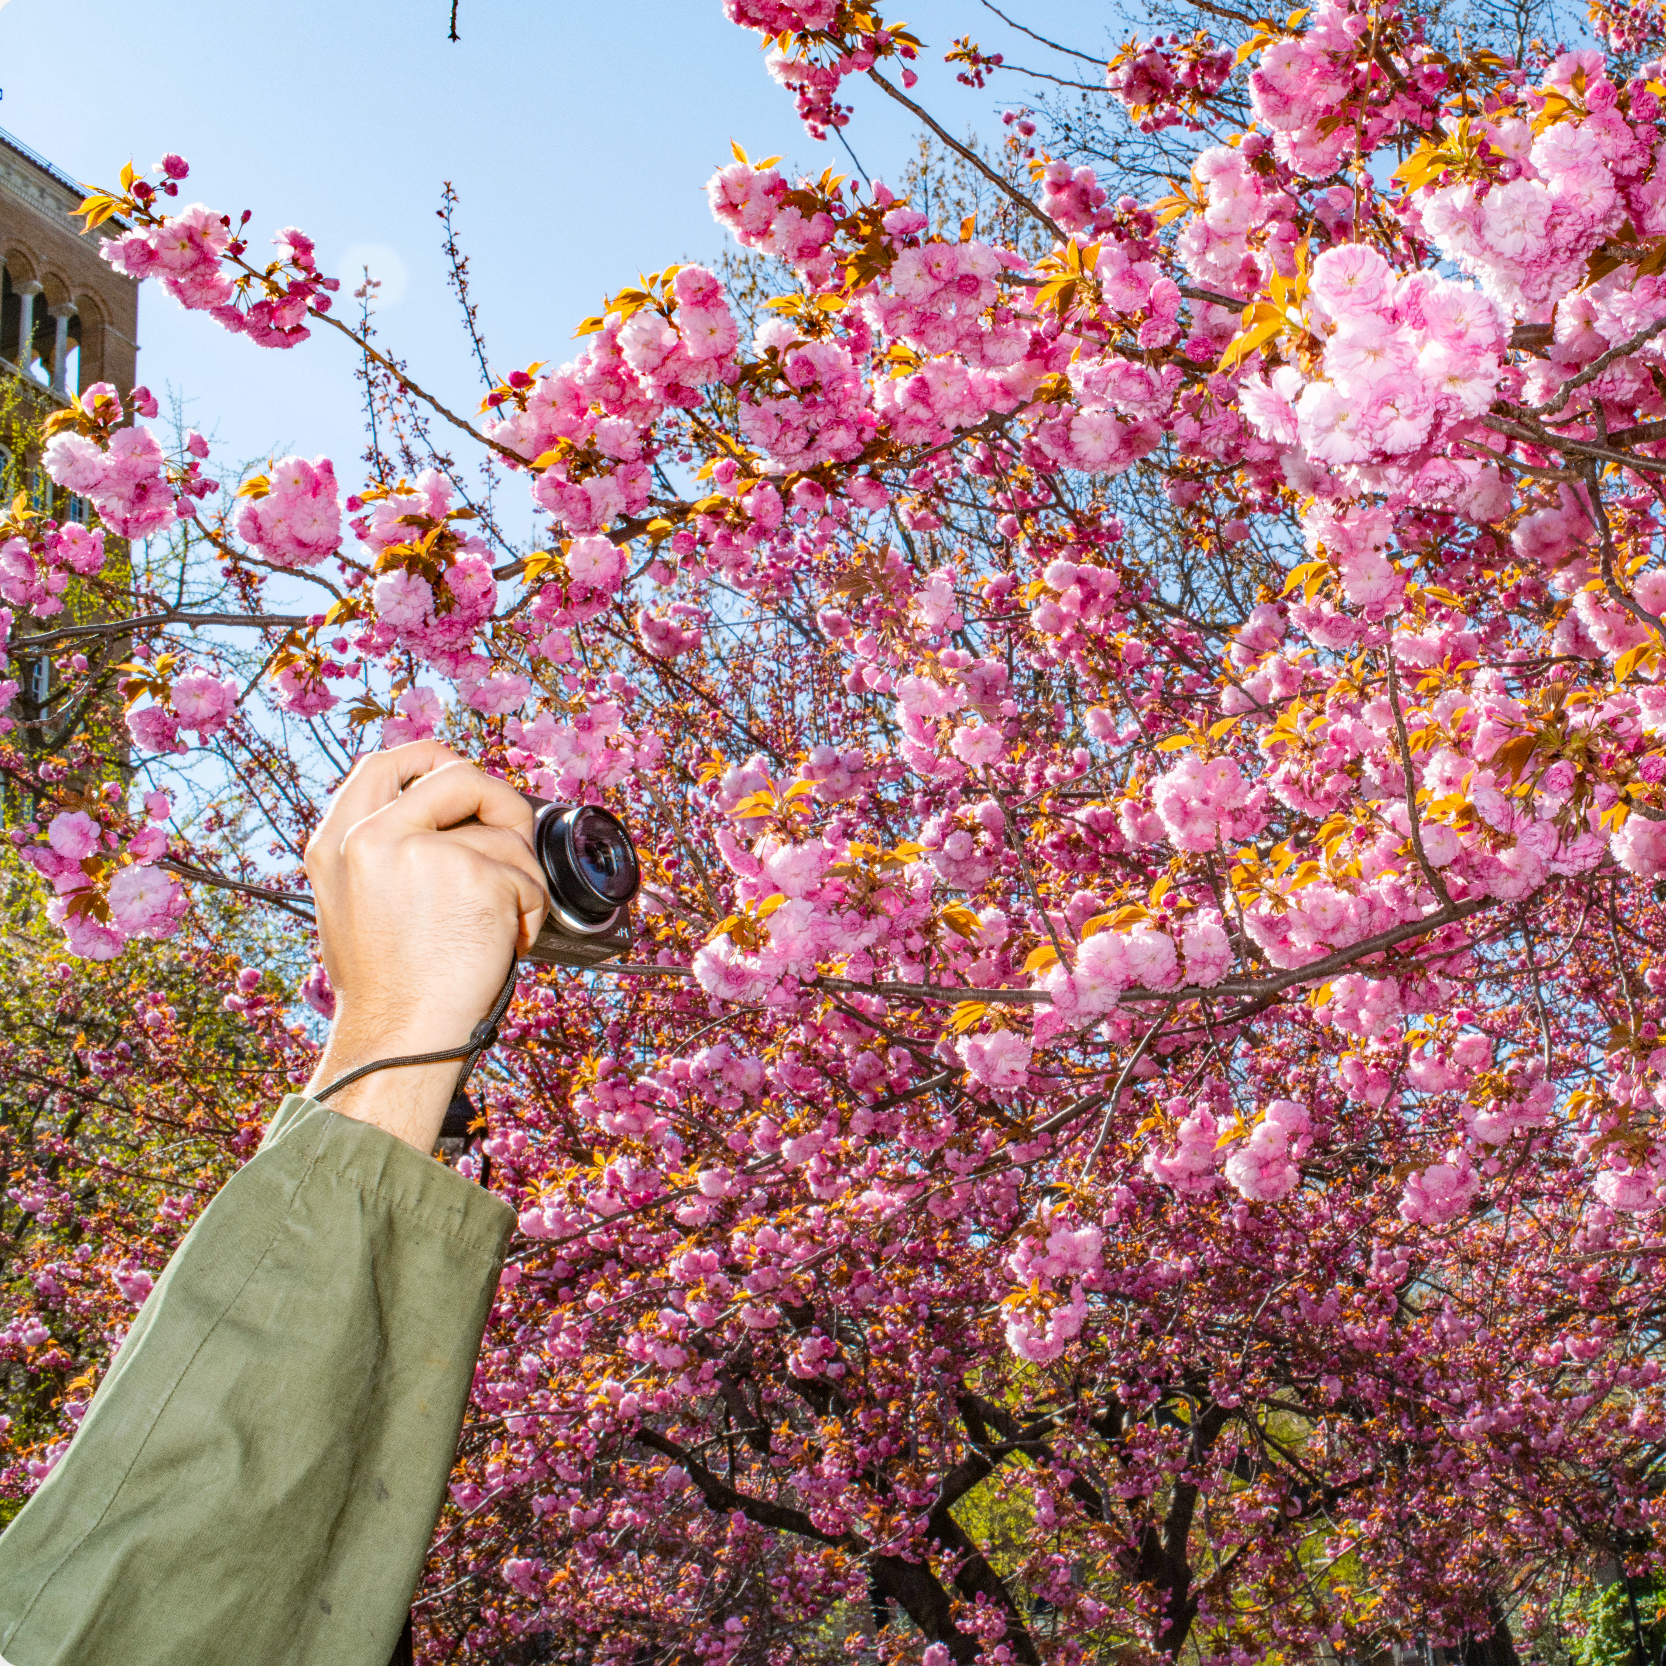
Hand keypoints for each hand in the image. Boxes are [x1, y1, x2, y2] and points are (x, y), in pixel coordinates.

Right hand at [302, 741, 548, 1152]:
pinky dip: (533, 913)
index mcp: (336, 844)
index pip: (382, 765)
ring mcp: (423, 852)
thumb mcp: (353, 907)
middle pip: (459, 776)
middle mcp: (372, 838)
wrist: (398, 1041)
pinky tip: (507, 943)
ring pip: (505, 836)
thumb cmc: (387, 991)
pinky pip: (530, 878)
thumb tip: (446, 822)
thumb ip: (384, 855)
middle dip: (501, 804)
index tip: (459, 769)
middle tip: (512, 842)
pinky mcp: (475, 875)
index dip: (431, 758)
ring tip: (497, 928)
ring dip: (520, 882)